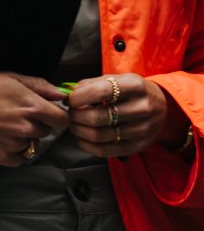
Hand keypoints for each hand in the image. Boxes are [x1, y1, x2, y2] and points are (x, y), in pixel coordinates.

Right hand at [0, 72, 69, 165]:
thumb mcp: (7, 77)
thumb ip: (38, 86)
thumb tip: (60, 94)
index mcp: (31, 105)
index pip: (62, 119)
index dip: (57, 116)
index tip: (47, 114)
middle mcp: (25, 126)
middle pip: (46, 132)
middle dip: (36, 124)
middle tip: (15, 116)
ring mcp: (12, 143)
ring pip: (31, 145)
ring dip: (22, 138)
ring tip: (2, 127)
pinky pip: (18, 159)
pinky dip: (12, 152)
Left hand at [66, 73, 186, 157]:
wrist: (162, 106)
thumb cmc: (131, 92)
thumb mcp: (117, 80)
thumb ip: (91, 84)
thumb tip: (67, 95)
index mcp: (136, 86)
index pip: (102, 91)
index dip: (79, 97)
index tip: (71, 100)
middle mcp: (142, 108)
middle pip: (97, 117)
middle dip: (76, 116)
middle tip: (71, 114)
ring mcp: (142, 129)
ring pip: (98, 135)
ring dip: (78, 131)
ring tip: (75, 124)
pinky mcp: (138, 146)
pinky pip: (104, 150)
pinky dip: (86, 145)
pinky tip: (82, 138)